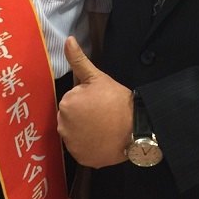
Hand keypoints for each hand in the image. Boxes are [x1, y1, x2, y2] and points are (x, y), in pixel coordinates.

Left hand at [57, 36, 132, 167]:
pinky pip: (81, 150)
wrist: (135, 129)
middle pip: (70, 118)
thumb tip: (68, 39)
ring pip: (74, 134)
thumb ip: (78, 60)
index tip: (99, 101)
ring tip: (103, 127)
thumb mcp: (97, 77)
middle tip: (102, 114)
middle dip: (82, 115)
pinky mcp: (81, 159)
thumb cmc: (117, 101)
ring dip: (84, 131)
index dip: (85, 100)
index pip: (71, 100)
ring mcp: (72, 145)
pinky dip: (88, 146)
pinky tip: (101, 140)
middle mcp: (63, 126)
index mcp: (65, 104)